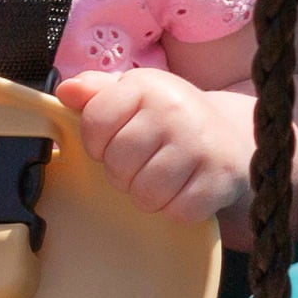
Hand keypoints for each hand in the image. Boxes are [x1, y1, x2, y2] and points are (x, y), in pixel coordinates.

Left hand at [55, 68, 251, 223]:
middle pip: (117, 163)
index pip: (94, 123)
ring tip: (160, 178)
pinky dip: (176, 209)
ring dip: (147, 195)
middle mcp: (174, 110)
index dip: (96, 143)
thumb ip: (96, 91)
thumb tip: (66, 92)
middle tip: (140, 164)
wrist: (231, 136)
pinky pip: (178, 211)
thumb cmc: (168, 118)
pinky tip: (184, 190)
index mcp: (146, 85)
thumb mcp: (134, 94)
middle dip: (122, 173)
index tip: (113, 142)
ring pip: (145, 193)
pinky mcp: (220, 177)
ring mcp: (200, 144)